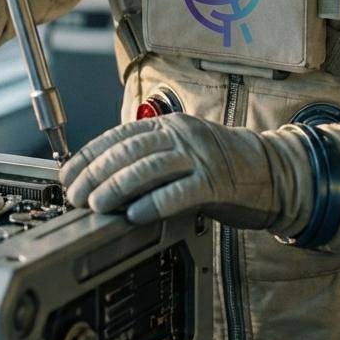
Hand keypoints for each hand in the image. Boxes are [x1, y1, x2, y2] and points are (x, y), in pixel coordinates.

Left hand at [60, 114, 312, 232]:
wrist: (271, 171)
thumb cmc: (222, 165)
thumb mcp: (181, 152)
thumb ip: (150, 159)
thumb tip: (105, 178)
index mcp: (169, 125)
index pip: (120, 135)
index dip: (91, 154)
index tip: (68, 173)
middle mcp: (181, 135)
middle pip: (130, 150)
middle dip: (97, 172)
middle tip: (76, 193)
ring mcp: (199, 156)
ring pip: (149, 167)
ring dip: (118, 187)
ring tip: (97, 204)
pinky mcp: (215, 181)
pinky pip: (179, 191)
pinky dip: (154, 203)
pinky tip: (135, 214)